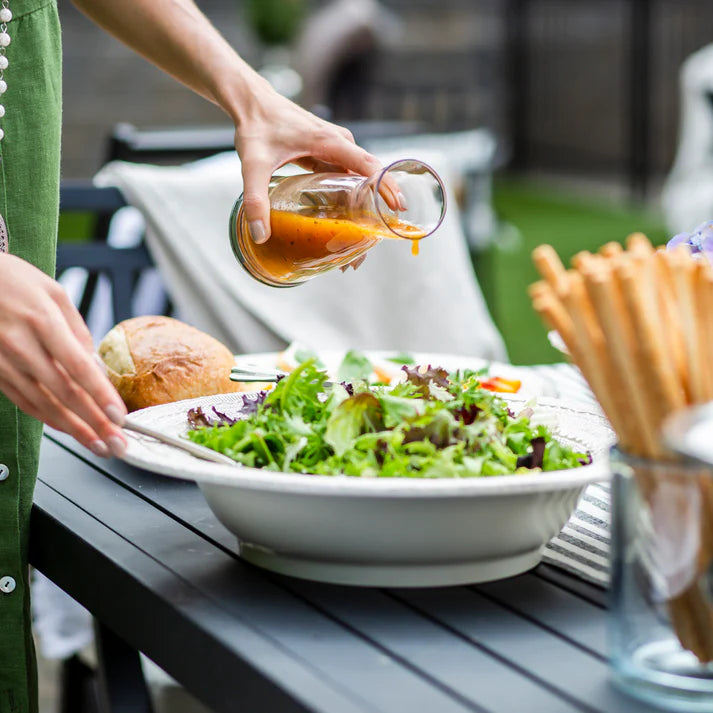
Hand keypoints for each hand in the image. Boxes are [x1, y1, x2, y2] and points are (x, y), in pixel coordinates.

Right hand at [0, 254, 126, 456]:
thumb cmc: (12, 280)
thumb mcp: (53, 292)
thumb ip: (78, 330)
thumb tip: (96, 365)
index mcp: (43, 321)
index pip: (78, 367)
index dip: (100, 395)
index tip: (119, 417)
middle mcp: (21, 345)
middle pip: (64, 393)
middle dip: (93, 423)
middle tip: (116, 444)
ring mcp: (2, 361)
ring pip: (42, 404)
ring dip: (73, 429)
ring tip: (98, 445)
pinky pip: (23, 401)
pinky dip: (47, 419)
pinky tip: (68, 430)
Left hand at [232, 79, 383, 246]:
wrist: (252, 102)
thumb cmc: (256, 126)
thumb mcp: (253, 165)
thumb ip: (256, 200)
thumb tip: (260, 236)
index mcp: (330, 142)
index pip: (369, 165)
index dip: (386, 186)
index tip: (398, 207)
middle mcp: (338, 142)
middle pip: (369, 173)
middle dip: (380, 200)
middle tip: (382, 233)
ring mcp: (334, 146)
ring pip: (359, 174)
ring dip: (367, 198)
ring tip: (368, 230)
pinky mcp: (327, 151)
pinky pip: (346, 173)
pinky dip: (352, 191)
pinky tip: (350, 213)